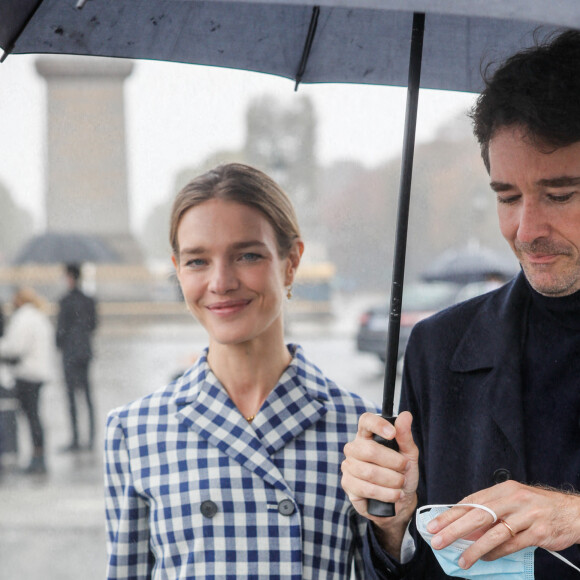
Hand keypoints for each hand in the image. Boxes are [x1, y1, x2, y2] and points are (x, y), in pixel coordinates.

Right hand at [341, 412, 418, 555]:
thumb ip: (405, 436)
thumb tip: (406, 415)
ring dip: (392, 480)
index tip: (392, 433)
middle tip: (404, 468)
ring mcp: (348, 466)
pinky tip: (394, 494)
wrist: (400, 501)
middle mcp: (354, 448)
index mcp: (367, 435)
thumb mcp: (409, 454)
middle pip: (369, 450)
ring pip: (369, 471)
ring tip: (400, 484)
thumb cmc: (402, 473)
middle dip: (393, 462)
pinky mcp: (347, 484)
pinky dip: (385, 493)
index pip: (365, 421)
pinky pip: (366, 488)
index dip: (378, 424)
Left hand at [426, 481, 579, 569]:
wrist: (572, 512)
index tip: (433, 525)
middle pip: (477, 515)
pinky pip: (512, 545)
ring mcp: (527, 515)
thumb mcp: (512, 501)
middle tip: (437, 540)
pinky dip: (497, 553)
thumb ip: (490, 511)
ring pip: (494, 533)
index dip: (450, 514)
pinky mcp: (539, 532)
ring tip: (461, 560)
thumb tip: (464, 528)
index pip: (470, 502)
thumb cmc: (537, 507)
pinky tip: (485, 559)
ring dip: (474, 549)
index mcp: (502, 489)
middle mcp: (513, 499)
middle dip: (454, 529)